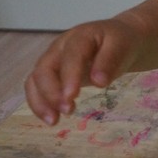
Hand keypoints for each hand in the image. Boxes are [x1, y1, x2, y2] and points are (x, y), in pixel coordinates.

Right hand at [24, 18, 141, 125]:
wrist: (118, 40)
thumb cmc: (120, 42)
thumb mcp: (122, 46)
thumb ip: (110, 60)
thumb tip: (98, 82)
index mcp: (80, 36)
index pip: (71, 55)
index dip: (69, 75)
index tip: (72, 97)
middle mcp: (60, 47)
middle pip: (44, 68)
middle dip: (51, 92)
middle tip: (67, 110)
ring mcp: (53, 59)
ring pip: (35, 79)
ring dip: (41, 101)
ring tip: (54, 121)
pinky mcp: (52, 73)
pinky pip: (37, 88)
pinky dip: (40, 104)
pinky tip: (52, 119)